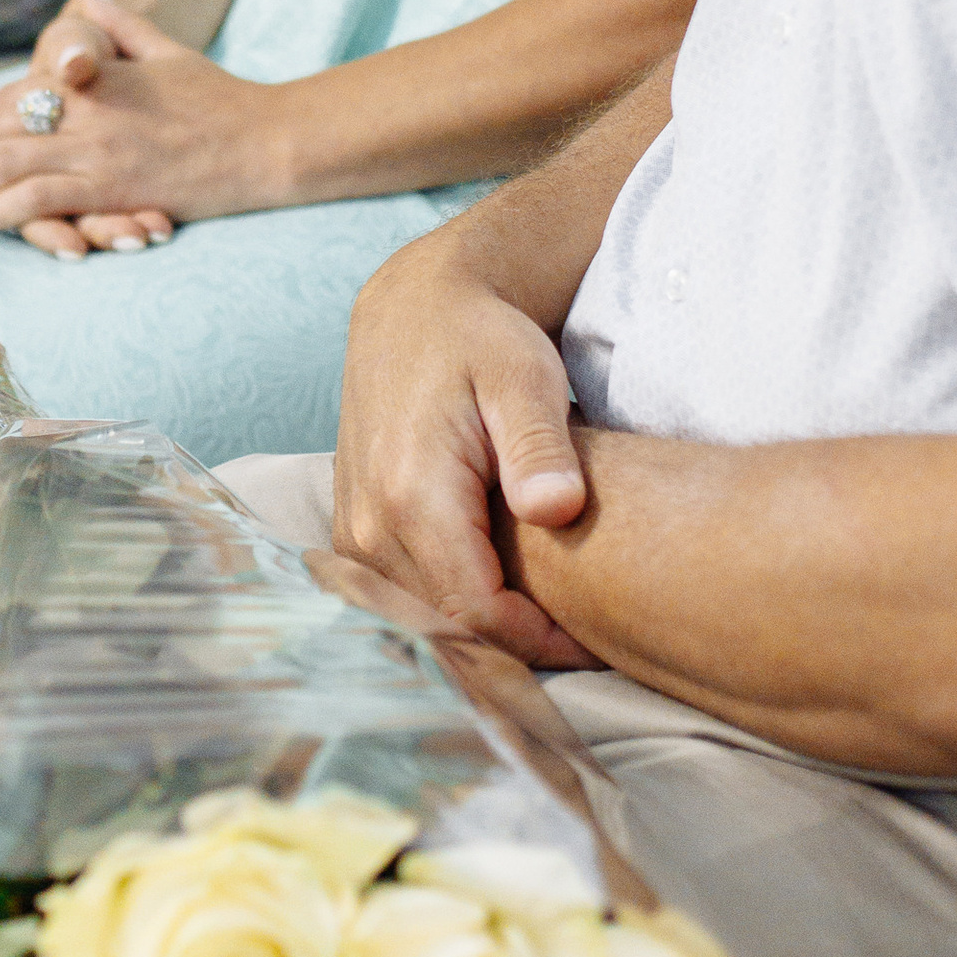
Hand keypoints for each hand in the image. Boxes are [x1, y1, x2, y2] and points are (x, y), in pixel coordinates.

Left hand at [0, 0, 281, 260]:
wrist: (265, 141)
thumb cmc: (222, 99)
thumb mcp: (168, 51)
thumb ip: (122, 24)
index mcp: (98, 77)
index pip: (18, 92)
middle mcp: (90, 110)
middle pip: (0, 127)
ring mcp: (99, 150)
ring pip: (10, 165)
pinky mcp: (113, 189)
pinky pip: (40, 199)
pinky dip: (11, 213)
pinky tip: (3, 221)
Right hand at [331, 221, 598, 669]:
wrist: (413, 309)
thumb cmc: (480, 340)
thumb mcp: (525, 377)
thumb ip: (539, 446)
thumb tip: (558, 510)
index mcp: (412, 495)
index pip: (479, 612)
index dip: (543, 643)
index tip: (601, 640)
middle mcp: (370, 524)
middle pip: (451, 628)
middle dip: (520, 647)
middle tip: (591, 636)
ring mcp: (354, 532)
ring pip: (427, 619)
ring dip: (487, 631)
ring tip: (556, 618)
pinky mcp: (355, 531)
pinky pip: (407, 596)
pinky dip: (456, 607)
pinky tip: (508, 594)